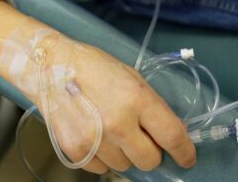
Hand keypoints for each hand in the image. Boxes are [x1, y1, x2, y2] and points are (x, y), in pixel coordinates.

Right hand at [24, 34, 196, 173]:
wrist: (51, 68)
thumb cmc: (93, 67)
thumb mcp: (131, 77)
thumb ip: (152, 106)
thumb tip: (168, 133)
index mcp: (136, 99)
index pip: (172, 136)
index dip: (184, 151)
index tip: (186, 157)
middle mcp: (117, 123)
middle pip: (149, 161)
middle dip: (150, 152)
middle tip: (140, 137)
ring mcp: (94, 139)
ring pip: (124, 166)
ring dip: (123, 153)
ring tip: (109, 130)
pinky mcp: (75, 150)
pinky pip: (100, 168)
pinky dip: (103, 157)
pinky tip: (95, 135)